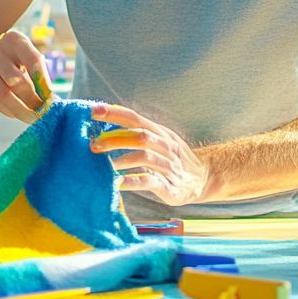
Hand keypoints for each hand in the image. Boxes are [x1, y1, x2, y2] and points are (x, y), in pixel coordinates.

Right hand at [0, 30, 49, 123]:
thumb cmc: (16, 65)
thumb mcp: (29, 63)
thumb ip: (39, 77)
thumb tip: (50, 99)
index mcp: (15, 39)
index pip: (33, 59)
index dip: (43, 81)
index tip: (50, 97)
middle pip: (17, 79)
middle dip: (31, 99)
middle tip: (41, 111)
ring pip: (4, 93)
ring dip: (20, 109)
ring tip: (31, 116)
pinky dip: (9, 110)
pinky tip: (16, 112)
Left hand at [90, 104, 209, 206]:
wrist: (204, 178)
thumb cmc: (172, 158)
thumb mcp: (159, 141)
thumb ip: (137, 133)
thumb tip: (104, 127)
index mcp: (160, 132)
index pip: (135, 118)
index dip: (114, 113)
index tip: (93, 111)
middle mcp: (166, 146)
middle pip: (140, 136)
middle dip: (115, 139)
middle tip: (93, 145)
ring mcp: (170, 166)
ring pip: (145, 157)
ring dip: (122, 160)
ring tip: (103, 166)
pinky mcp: (171, 187)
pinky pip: (151, 181)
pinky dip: (132, 181)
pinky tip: (117, 184)